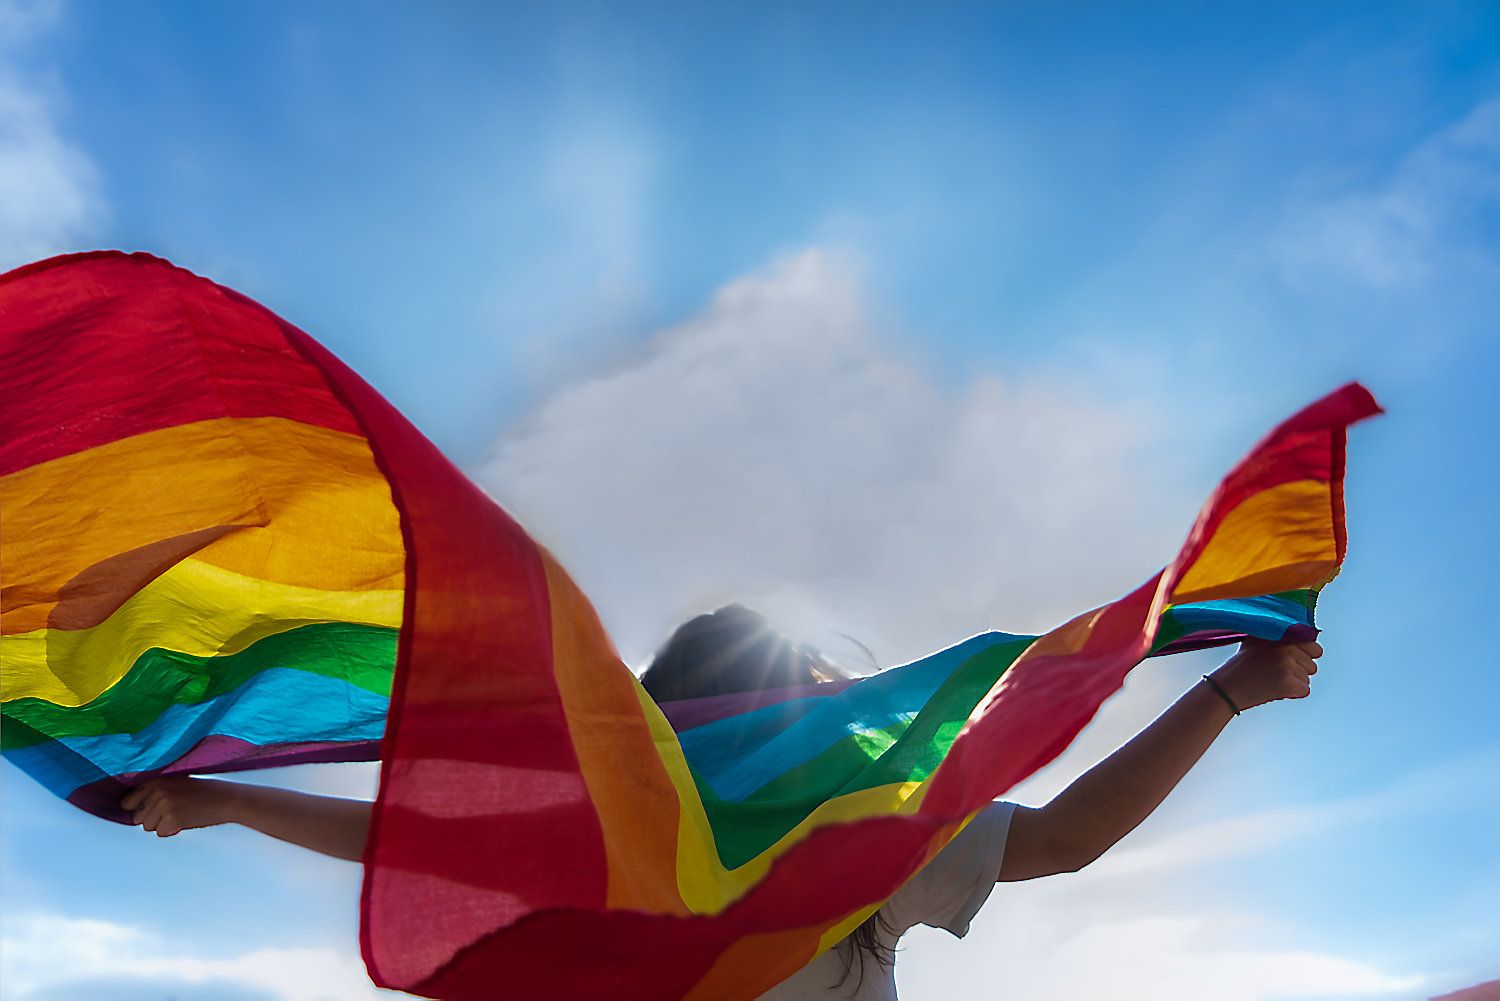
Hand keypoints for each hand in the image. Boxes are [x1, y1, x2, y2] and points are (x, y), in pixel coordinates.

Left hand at [120, 775, 234, 836]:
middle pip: (137, 818)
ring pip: (147, 827)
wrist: (227, 799)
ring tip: (180, 815)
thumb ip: (155, 792)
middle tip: (173, 812)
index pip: (127, 802)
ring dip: (162, 825)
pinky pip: (161, 833)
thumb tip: (132, 809)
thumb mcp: (177, 784)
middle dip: (152, 819)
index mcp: (156, 781)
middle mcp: (157, 791)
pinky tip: (185, 821)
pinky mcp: (172, 818)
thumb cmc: (203, 793)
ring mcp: (164, 804)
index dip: (138, 809)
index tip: (150, 811)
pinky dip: (172, 831)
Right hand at [1209, 637, 1322, 711]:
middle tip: (1276, 672)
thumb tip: (1306, 637)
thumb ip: (1280, 638)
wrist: (1225, 688)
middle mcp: (1285, 646)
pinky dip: (1292, 694)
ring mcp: (1287, 664)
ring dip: (1294, 683)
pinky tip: (1274, 689)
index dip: (1304, 656)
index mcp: (1280, 635)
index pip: (1313, 645)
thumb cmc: (1240, 667)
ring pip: (1307, 678)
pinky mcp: (1287, 682)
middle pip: (1312, 665)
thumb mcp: (1256, 642)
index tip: (1289, 661)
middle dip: (1299, 671)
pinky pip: (1304, 690)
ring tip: (1272, 680)